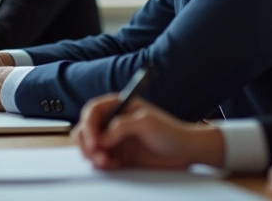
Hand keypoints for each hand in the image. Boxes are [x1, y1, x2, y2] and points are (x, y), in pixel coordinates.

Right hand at [74, 93, 224, 169]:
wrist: (185, 151)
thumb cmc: (171, 131)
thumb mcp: (146, 123)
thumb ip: (121, 126)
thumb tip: (102, 138)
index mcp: (119, 106)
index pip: (92, 111)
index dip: (89, 125)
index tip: (95, 142)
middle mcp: (113, 120)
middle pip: (86, 128)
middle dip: (88, 143)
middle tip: (97, 156)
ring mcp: (115, 138)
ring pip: (90, 145)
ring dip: (93, 155)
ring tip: (107, 162)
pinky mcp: (118, 154)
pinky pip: (100, 159)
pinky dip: (101, 164)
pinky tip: (113, 165)